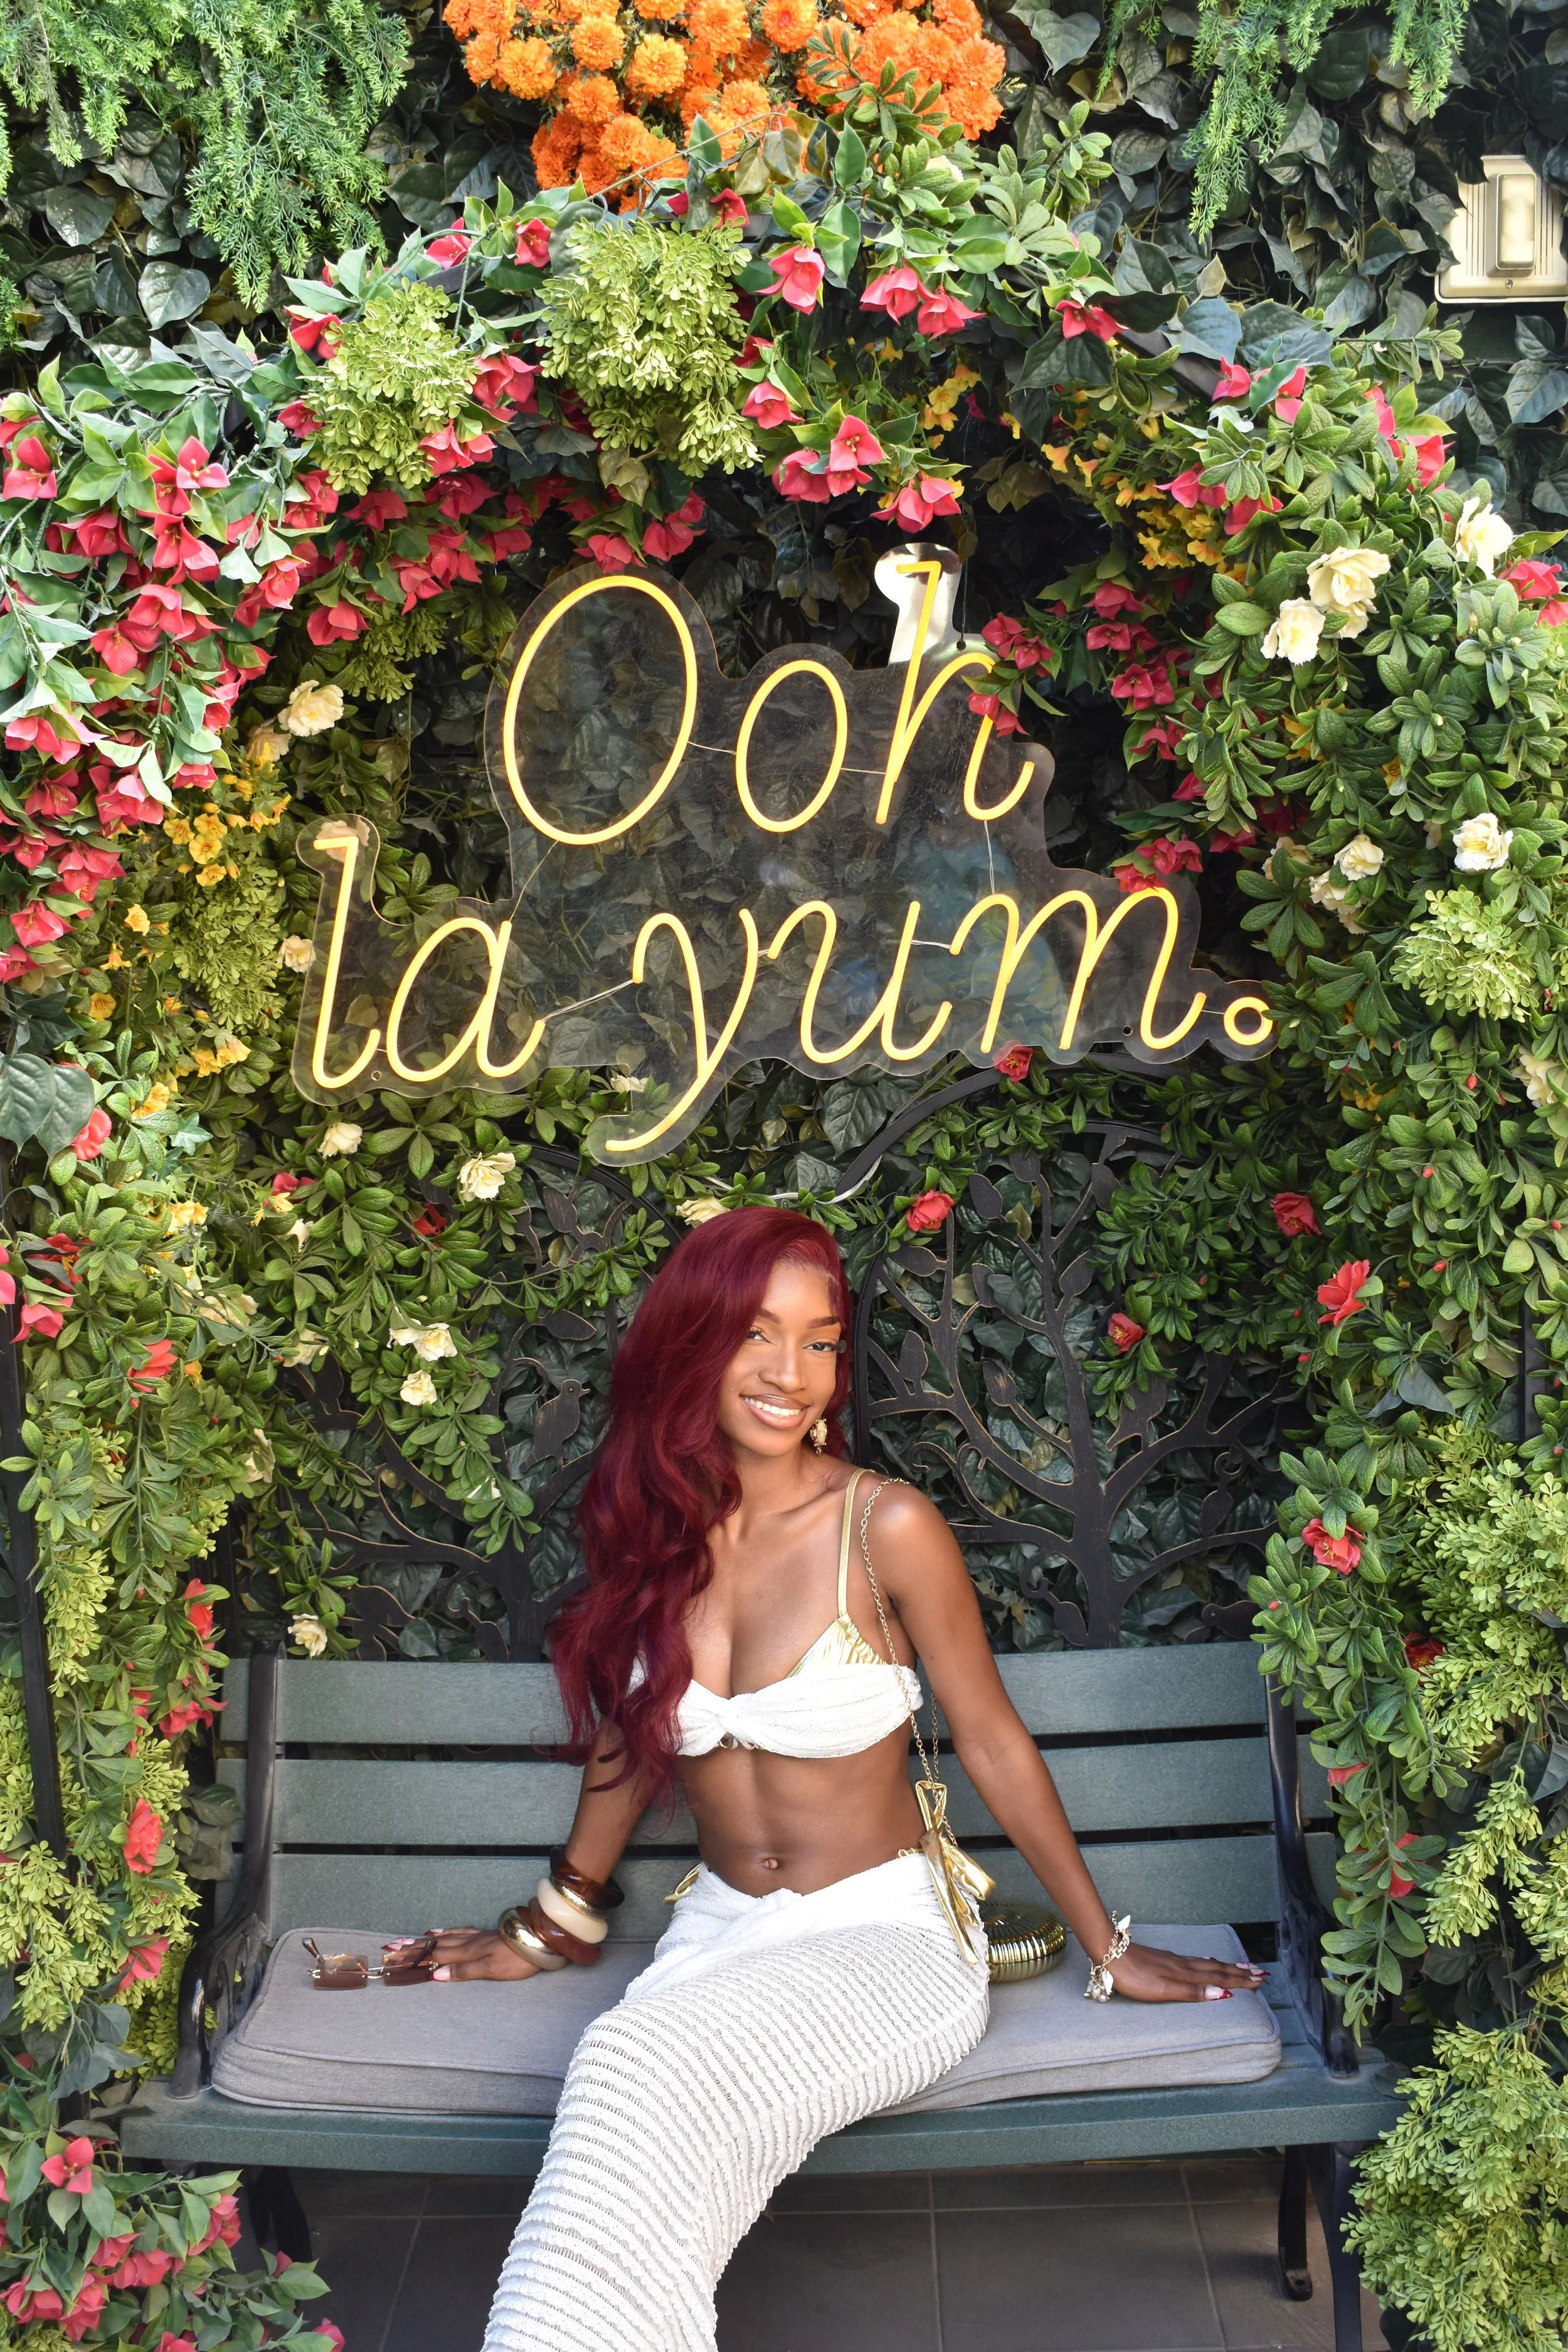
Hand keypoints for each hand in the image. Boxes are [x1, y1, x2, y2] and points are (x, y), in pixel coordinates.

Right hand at [402, 1929, 539, 1982]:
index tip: (393, 1958)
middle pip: (435, 1947)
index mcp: (467, 1953)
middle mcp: (468, 1943)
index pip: (434, 1957)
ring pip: (444, 1939)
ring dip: (424, 1941)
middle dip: (412, 1948)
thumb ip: (463, 1972)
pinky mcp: (485, 1935)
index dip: (413, 1958)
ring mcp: (476, 1937)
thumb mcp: (491, 1970)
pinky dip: (445, 1932)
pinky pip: (458, 1932)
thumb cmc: (517, 1959)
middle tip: (391, 1948)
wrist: (540, 1939)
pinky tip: (439, 1932)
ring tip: (407, 1940)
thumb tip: (436, 1974)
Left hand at [1107, 1941, 1266, 2003]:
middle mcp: (1184, 1966)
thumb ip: (1193, 1992)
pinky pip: (1194, 1961)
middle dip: (1240, 1972)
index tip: (1261, 1981)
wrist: (1110, 1954)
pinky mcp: (1164, 1960)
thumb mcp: (1164, 1990)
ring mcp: (1174, 1961)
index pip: (1220, 1978)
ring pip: (1207, 1964)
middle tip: (1261, 1973)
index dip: (1240, 1980)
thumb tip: (1224, 1994)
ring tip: (1242, 1965)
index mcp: (1186, 1974)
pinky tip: (1207, 1961)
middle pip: (1217, 1969)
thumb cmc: (1135, 1977)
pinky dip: (1208, 1962)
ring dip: (1226, 1966)